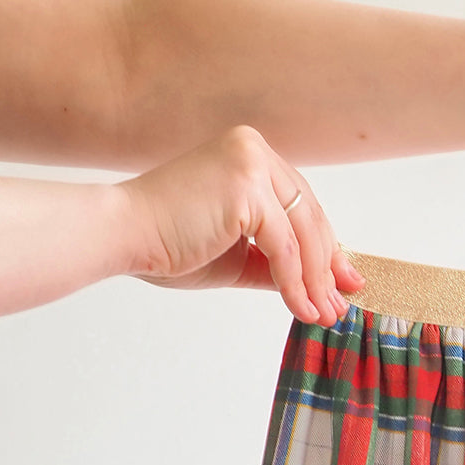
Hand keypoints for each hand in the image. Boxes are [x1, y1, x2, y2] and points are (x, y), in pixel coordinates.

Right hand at [119, 125, 363, 325]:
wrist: (121, 236)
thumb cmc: (165, 244)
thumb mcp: (237, 257)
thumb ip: (277, 264)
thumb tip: (319, 288)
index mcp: (249, 156)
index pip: (300, 204)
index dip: (324, 246)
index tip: (342, 281)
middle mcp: (253, 150)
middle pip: (309, 216)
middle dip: (327, 266)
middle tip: (340, 304)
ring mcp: (251, 162)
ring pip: (302, 232)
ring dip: (315, 280)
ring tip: (322, 315)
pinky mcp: (246, 185)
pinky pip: (284, 244)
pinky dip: (295, 280)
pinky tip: (301, 308)